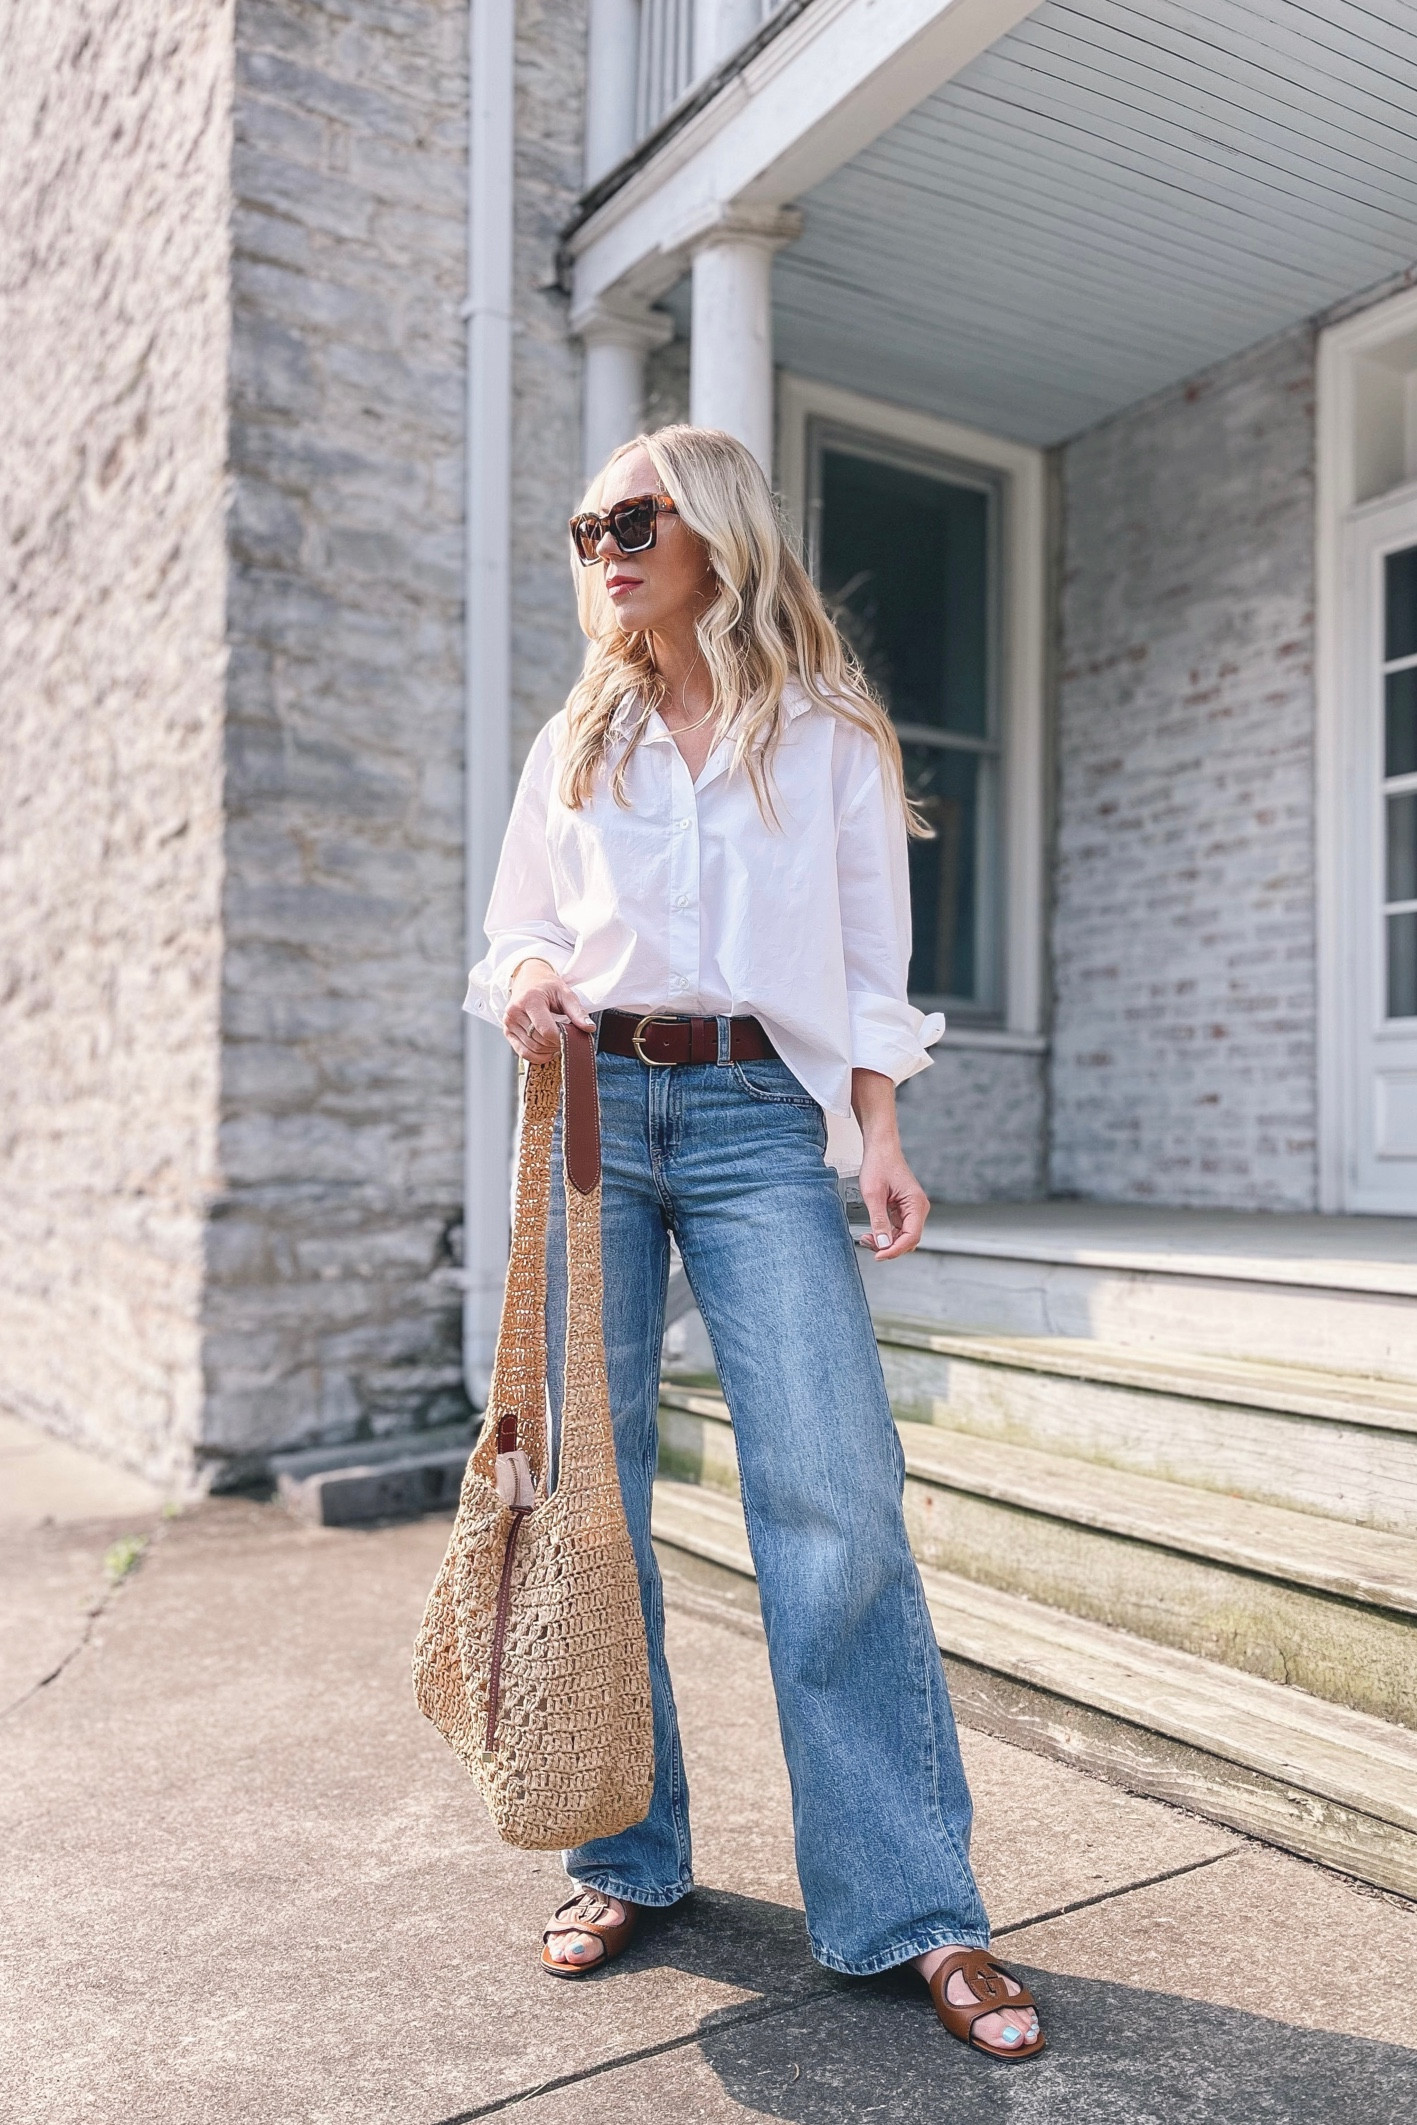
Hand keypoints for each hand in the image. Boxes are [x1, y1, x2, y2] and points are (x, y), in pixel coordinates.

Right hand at [502, 960, 593, 1063]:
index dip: (561, 1038)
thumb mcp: (565, 993)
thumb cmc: (547, 986)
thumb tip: (589, 1028)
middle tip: (566, 1038)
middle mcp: (515, 1012)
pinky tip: (547, 1049)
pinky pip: (522, 1053)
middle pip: (539, 1042)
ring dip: (548, 1051)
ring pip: (532, 1049)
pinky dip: (537, 1056)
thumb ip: (577, 1011)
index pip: (546, 1030)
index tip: (571, 1036)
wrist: (528, 979)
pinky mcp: (507, 1031)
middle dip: (556, 1044)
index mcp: (530, 1000)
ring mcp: (509, 1023)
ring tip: (557, 1041)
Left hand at [856, 1142, 928, 1259]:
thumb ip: (879, 1221)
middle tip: (867, 1243)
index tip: (879, 1255)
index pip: (911, 1236)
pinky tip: (871, 1232)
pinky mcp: (904, 1210)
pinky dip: (885, 1234)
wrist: (880, 1148)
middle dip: (889, 1247)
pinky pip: (898, 1229)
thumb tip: (883, 1244)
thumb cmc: (879, 1164)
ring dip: (886, 1242)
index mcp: (916, 1204)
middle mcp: (918, 1208)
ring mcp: (912, 1209)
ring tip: (866, 1238)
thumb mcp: (873, 1195)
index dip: (895, 1250)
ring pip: (903, 1237)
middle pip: (908, 1240)